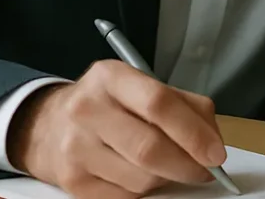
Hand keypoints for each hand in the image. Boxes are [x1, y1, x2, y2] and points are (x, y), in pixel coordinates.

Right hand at [6, 60, 226, 198]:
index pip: (158, 104)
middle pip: (149, 148)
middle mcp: (87, 109)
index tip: (216, 154)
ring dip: (167, 179)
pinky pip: (125, 197)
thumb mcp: (143, 86)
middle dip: (187, 165)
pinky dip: (145, 191)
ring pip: (140, 179)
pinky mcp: (71, 182)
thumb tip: (212, 142)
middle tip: (206, 170)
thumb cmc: (110, 103)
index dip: (193, 133)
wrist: (48, 125)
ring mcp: (75, 148)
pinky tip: (143, 174)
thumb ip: (185, 105)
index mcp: (111, 77)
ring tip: (170, 166)